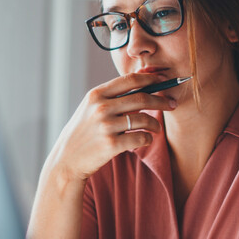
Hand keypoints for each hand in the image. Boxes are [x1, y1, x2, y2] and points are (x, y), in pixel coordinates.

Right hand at [50, 73, 176, 181]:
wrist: (67, 159)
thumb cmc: (84, 132)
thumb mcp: (91, 108)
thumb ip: (112, 96)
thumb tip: (142, 81)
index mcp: (96, 94)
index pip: (130, 80)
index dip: (150, 78)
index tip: (164, 80)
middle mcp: (101, 107)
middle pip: (142, 98)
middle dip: (161, 100)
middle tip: (172, 104)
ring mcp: (106, 126)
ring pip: (144, 119)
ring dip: (156, 124)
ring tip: (157, 128)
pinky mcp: (111, 145)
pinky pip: (141, 138)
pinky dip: (148, 139)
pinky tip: (146, 139)